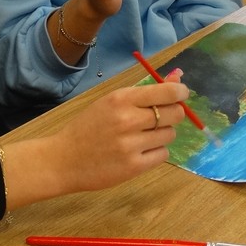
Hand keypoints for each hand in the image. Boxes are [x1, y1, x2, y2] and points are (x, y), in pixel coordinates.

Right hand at [0, 81, 190, 207]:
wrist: (63, 159)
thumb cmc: (88, 126)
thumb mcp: (112, 102)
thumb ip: (145, 91)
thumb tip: (179, 78)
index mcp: (121, 99)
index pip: (167, 91)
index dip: (180, 92)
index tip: (181, 94)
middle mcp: (128, 120)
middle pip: (174, 113)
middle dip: (174, 113)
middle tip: (161, 117)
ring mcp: (131, 145)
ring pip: (170, 135)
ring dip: (162, 134)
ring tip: (142, 136)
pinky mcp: (134, 167)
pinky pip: (163, 154)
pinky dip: (156, 151)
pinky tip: (140, 150)